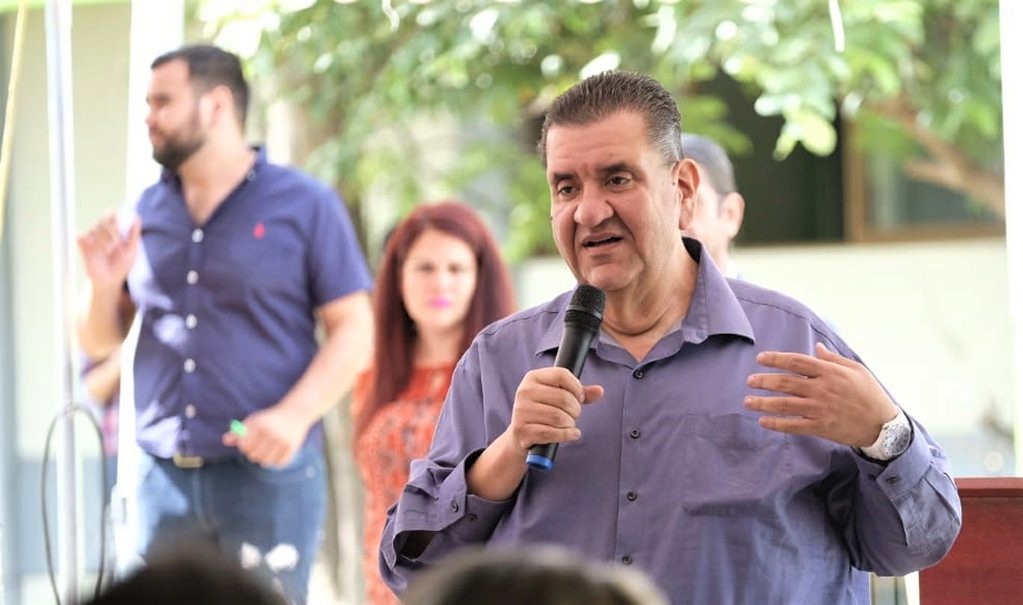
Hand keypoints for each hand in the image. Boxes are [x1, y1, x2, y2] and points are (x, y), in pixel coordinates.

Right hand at [76, 214, 140, 289]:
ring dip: (103, 240)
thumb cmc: (122, 265)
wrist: (110, 280)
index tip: (116, 219)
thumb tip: (137, 217)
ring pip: (94, 229)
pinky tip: (96, 250)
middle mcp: (101, 233)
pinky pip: (82, 236)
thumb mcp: (131, 250)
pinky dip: (89, 241)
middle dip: (111, 231)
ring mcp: (91, 238)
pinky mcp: (82, 245)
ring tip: (108, 251)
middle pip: (103, 221)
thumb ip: (133, 234)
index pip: (111, 216)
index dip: (112, 216)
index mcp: (114, 231)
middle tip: (116, 243)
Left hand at [221, 405, 313, 467]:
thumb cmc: (270, 418)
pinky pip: (278, 464)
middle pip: (253, 455)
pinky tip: (277, 452)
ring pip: (265, 462)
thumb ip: (239, 431)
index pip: (244, 445)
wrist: (296, 413)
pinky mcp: (292, 448)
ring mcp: (283, 441)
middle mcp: (272, 433)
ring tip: (267, 450)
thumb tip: (225, 440)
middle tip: (257, 448)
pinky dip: (276, 460)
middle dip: (252, 453)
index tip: (246, 444)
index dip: (243, 446)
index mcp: (261, 425)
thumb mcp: (255, 420)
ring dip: (264, 458)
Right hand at [505, 366, 603, 452]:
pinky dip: (567, 435)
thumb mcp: (558, 397)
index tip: (579, 397)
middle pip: (563, 398)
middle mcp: (524, 392)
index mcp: (532, 377)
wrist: (520, 435)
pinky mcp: (522, 430)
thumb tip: (599, 391)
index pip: (562, 375)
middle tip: (573, 415)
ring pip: (559, 417)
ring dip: (570, 424)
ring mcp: (521, 411)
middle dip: (575, 410)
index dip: (576, 387)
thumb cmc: (543, 412)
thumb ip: (579, 392)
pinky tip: (571, 434)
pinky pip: (552, 433)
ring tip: (568, 424)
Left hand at [744, 342, 897, 446]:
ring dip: (763, 402)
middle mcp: (822, 389)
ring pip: (785, 404)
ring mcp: (820, 409)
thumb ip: (833, 359)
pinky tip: (763, 421)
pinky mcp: (820, 427)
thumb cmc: (870, 394)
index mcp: (829, 372)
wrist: (883, 425)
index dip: (776, 359)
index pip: (796, 362)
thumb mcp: (856, 370)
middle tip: (750, 381)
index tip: (760, 359)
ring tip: (748, 401)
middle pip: (785, 382)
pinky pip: (793, 425)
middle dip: (764, 381)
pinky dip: (777, 423)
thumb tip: (817, 347)